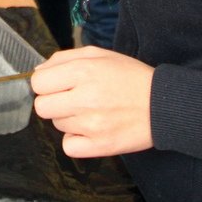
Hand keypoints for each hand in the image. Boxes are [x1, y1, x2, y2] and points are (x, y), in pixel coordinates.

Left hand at [30, 47, 154, 157]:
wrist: (163, 105)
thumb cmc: (130, 77)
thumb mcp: (100, 55)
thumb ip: (64, 58)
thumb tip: (38, 70)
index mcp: (82, 71)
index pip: (38, 83)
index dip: (46, 84)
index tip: (58, 85)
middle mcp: (84, 98)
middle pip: (42, 107)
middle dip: (53, 102)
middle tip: (72, 99)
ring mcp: (91, 125)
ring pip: (57, 125)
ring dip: (69, 119)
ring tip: (91, 111)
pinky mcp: (100, 146)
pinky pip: (68, 146)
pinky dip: (76, 140)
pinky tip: (90, 130)